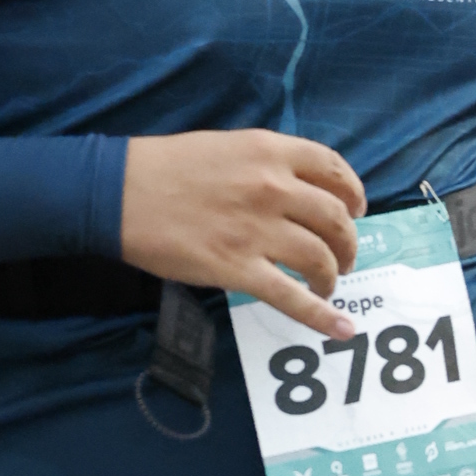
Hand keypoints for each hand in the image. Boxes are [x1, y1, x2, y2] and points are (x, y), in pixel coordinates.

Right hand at [121, 131, 363, 339]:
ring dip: (332, 275)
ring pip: (320, 258)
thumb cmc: (165, 167)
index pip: (334, 170)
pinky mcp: (239, 270)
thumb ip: (265, 164)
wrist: (119, 193)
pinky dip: (322, 316)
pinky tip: (340, 329)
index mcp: (270, 152)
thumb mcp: (225, 146)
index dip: (353, 193)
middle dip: (348, 242)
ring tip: (327, 284)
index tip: (356, 209)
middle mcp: (273, 188)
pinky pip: (292, 298)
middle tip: (343, 256)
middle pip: (336, 219)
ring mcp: (258, 231)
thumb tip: (294, 190)